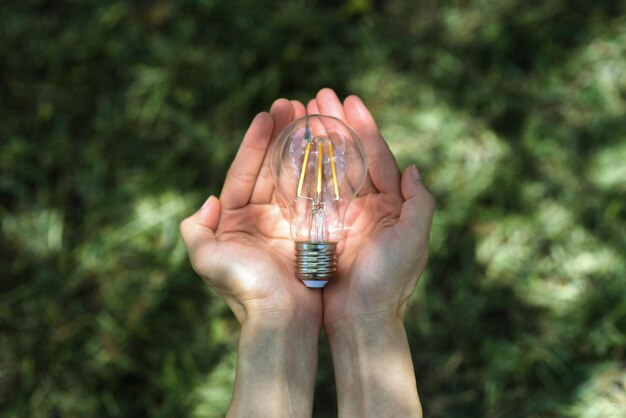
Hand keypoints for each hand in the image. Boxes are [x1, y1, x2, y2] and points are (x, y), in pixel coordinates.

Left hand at [180, 99, 321, 326]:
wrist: (281, 321)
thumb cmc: (244, 290)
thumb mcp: (207, 261)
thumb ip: (196, 231)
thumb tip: (208, 201)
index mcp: (233, 219)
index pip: (242, 172)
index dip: (253, 143)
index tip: (266, 115)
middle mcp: (258, 216)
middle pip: (269, 167)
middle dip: (279, 135)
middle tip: (291, 104)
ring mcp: (284, 221)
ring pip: (292, 176)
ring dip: (299, 146)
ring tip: (309, 115)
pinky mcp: (307, 230)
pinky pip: (312, 195)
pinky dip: (317, 172)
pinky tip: (325, 147)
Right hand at [307, 89, 434, 327]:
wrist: (362, 322)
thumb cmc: (391, 283)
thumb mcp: (414, 242)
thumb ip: (420, 204)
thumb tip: (413, 168)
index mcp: (391, 205)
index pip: (377, 157)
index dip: (363, 128)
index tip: (349, 101)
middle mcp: (366, 206)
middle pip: (349, 157)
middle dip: (334, 125)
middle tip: (318, 95)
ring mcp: (341, 217)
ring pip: (326, 171)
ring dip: (315, 141)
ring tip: (301, 113)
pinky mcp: (320, 231)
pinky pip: (309, 196)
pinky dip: (300, 172)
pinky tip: (289, 150)